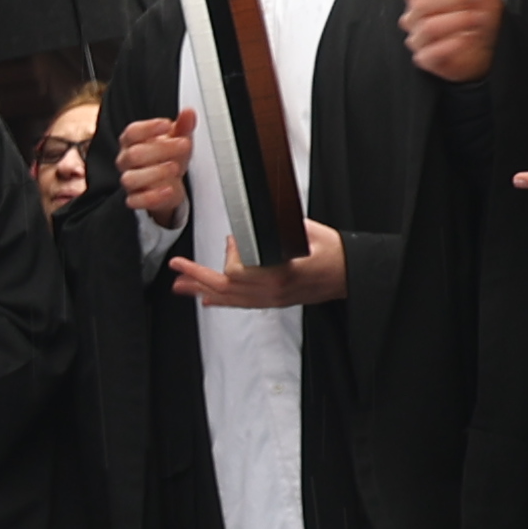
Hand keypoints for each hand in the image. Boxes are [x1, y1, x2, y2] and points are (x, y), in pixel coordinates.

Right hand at [117, 114, 193, 223]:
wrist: (168, 183)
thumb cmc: (167, 158)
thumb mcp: (177, 140)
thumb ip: (182, 126)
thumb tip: (189, 113)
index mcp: (131, 142)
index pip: (131, 132)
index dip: (148, 128)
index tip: (167, 124)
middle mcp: (126, 160)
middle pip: (134, 154)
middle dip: (161, 149)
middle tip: (183, 144)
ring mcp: (129, 180)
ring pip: (131, 178)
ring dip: (155, 173)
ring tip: (176, 167)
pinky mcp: (134, 199)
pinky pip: (136, 201)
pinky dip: (152, 197)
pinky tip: (169, 189)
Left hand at [173, 220, 349, 308]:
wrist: (349, 272)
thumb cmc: (332, 252)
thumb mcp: (304, 231)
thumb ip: (275, 227)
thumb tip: (250, 224)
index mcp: (281, 273)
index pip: (239, 272)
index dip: (230, 256)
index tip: (232, 240)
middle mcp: (273, 291)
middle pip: (225, 288)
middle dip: (198, 277)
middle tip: (178, 268)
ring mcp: (273, 299)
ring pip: (230, 299)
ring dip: (203, 290)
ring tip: (181, 285)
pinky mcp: (273, 302)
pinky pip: (241, 304)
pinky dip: (221, 301)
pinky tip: (207, 299)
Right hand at [396, 0, 502, 83]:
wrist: (490, 51)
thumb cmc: (481, 18)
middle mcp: (414, 18)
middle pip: (422, 3)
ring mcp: (418, 40)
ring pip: (428, 27)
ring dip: (458, 20)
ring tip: (480, 18)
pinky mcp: (426, 60)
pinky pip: (432, 52)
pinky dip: (453, 44)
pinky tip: (469, 38)